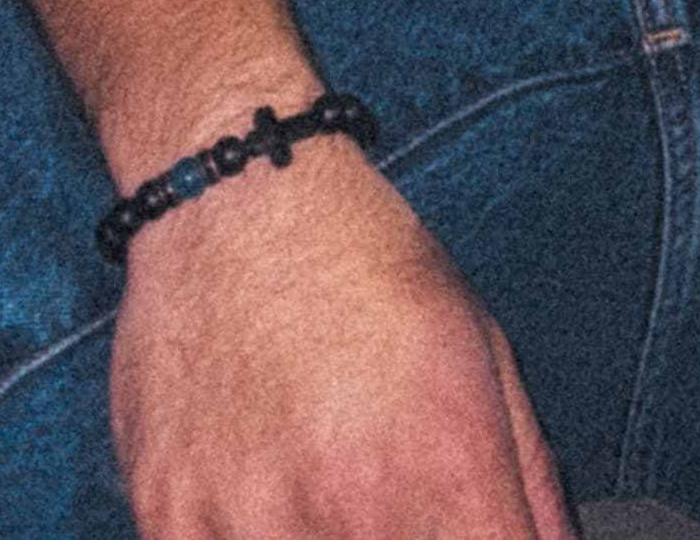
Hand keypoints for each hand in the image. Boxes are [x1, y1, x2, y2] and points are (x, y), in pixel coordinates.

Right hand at [109, 132, 580, 539]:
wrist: (235, 194)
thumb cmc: (365, 262)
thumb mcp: (485, 355)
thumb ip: (532, 488)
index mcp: (442, 473)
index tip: (469, 530)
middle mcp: (345, 511)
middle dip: (406, 536)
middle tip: (390, 494)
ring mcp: (245, 523)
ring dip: (319, 537)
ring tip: (322, 479)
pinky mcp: (167, 517)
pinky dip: (247, 531)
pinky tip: (261, 487)